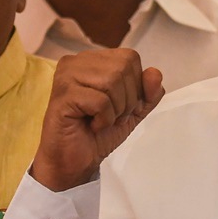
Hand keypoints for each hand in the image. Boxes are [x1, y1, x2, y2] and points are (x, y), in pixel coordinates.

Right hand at [31, 48, 163, 191]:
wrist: (75, 161)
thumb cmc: (99, 133)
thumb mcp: (134, 110)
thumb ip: (149, 91)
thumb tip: (155, 73)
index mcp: (94, 59)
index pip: (130, 57)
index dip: (135, 86)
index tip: (119, 105)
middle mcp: (77, 61)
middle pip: (123, 68)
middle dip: (126, 99)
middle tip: (110, 116)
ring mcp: (67, 75)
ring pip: (112, 81)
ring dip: (115, 110)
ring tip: (100, 120)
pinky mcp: (63, 94)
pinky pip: (101, 101)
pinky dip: (104, 119)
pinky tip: (91, 125)